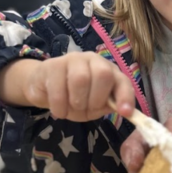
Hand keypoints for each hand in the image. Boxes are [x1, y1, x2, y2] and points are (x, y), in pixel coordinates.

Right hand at [0, 52, 134, 120]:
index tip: (124, 113)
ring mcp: (73, 59)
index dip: (125, 96)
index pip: (123, 82)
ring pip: (80, 79)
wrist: (46, 89)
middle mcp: (94, 61)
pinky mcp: (53, 64)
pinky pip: (58, 87)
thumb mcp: (94, 107)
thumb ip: (107, 106)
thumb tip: (123, 111)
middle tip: (87, 108)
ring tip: (71, 109)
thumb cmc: (75, 99)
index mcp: (109, 72)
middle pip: (103, 74)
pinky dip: (60, 106)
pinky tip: (59, 110)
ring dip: (77, 102)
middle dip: (96, 99)